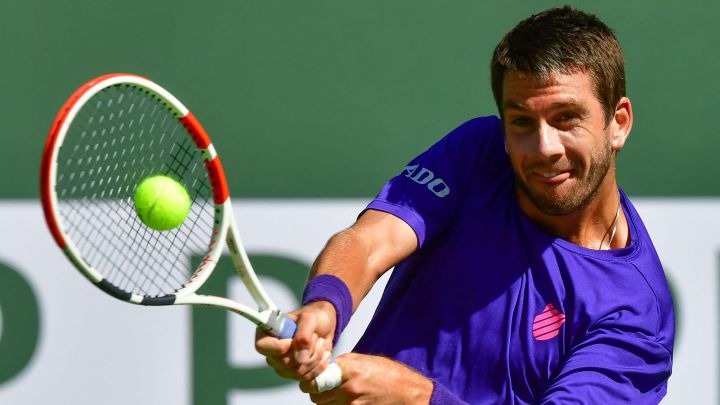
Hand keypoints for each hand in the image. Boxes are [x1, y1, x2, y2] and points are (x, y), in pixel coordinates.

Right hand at [255, 301, 336, 380]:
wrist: (324, 326)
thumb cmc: (313, 317)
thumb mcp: (310, 318)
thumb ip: (303, 335)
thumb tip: (300, 357)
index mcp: (267, 333)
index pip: (263, 347)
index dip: (280, 347)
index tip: (295, 339)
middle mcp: (271, 352)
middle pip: (284, 363)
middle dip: (306, 351)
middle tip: (315, 337)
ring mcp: (282, 365)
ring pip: (298, 372)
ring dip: (315, 357)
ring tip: (320, 343)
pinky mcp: (294, 374)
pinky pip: (307, 378)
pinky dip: (319, 366)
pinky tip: (323, 354)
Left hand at [300, 353, 432, 403]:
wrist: (408, 393)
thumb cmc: (390, 374)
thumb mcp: (367, 360)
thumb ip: (345, 362)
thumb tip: (329, 366)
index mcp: (350, 369)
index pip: (317, 379)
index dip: (311, 382)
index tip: (311, 382)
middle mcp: (349, 388)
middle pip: (318, 397)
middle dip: (318, 395)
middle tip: (323, 391)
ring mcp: (353, 404)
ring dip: (328, 403)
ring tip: (337, 396)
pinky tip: (346, 402)